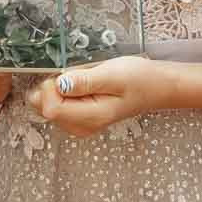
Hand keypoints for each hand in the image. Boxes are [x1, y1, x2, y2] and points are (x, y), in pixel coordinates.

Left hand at [26, 55, 165, 137]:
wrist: (155, 87)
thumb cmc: (138, 80)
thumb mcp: (112, 75)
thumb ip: (84, 81)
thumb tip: (58, 84)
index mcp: (90, 119)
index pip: (51, 109)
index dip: (51, 88)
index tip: (66, 74)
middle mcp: (82, 127)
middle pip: (46, 109)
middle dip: (53, 88)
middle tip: (77, 75)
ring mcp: (80, 125)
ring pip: (49, 107)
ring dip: (59, 89)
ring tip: (84, 80)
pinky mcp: (80, 119)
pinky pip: (58, 106)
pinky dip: (63, 92)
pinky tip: (82, 85)